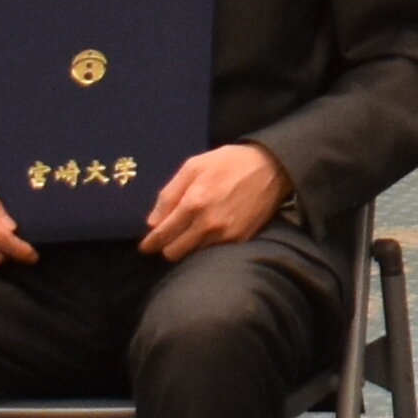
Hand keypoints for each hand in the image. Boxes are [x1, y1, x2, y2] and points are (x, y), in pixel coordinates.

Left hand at [139, 140, 289, 256]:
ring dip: (187, 247)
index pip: (162, 236)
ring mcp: (226, 235)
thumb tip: (152, 223)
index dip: (150, 244)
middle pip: (174, 253)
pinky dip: (206, 245)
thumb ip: (169, 194)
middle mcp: (208, 224)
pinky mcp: (240, 240)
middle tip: (168, 238)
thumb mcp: (194, 165)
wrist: (272, 167)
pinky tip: (208, 232)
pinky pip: (213, 252)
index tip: (145, 247)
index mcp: (193, 203)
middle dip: (166, 247)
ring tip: (189, 233)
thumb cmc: (229, 162)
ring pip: (193, 255)